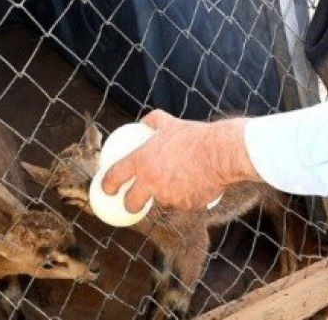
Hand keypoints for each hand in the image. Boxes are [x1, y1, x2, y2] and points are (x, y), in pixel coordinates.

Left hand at [100, 109, 259, 211]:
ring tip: (180, 180)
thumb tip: (144, 123)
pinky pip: (181, 203)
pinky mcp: (184, 205)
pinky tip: (196, 184)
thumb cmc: (195, 136)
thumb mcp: (171, 123)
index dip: (107, 184)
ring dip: (165, 195)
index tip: (106, 189)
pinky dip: (185, 197)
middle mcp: (150, 181)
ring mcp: (167, 196)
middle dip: (129, 205)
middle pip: (132, 201)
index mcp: (142, 160)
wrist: (221, 153)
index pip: (115, 175)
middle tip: (133, 203)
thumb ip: (154, 121)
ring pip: (161, 201)